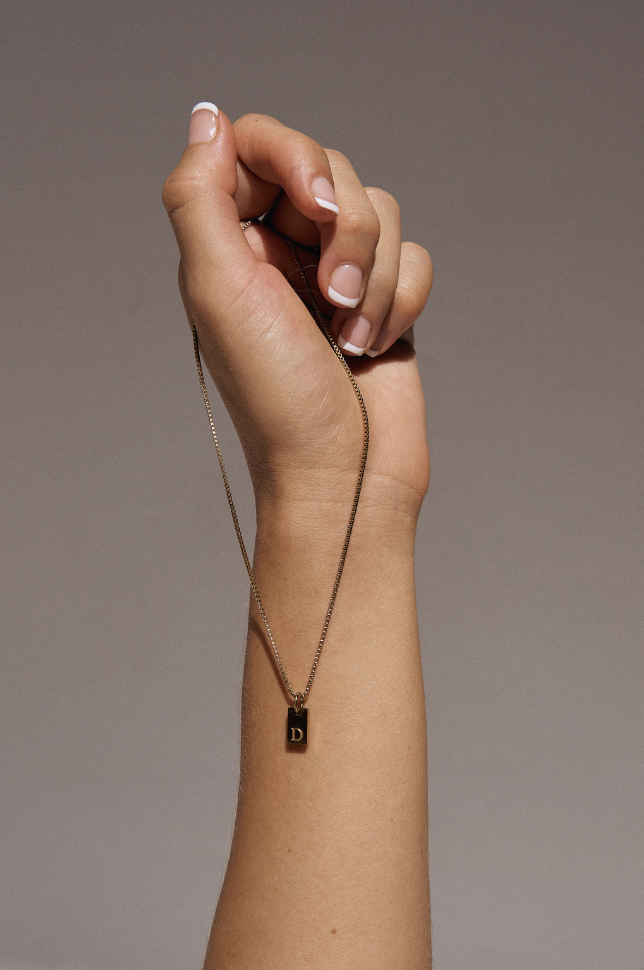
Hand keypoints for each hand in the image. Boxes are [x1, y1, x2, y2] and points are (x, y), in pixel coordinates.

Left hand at [163, 107, 432, 519]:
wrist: (342, 474)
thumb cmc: (277, 397)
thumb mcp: (218, 291)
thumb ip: (200, 197)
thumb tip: (208, 118)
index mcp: (232, 245)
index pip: (261, 146)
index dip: (296, 160)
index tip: (313, 210)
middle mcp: (282, 254)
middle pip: (332, 173)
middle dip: (345, 235)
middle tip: (331, 296)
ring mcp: (337, 276)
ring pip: (382, 212)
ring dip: (376, 280)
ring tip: (351, 337)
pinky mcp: (387, 301)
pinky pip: (416, 257)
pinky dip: (403, 302)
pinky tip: (375, 348)